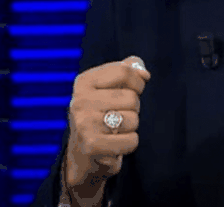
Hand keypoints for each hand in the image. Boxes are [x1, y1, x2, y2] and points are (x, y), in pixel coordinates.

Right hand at [65, 56, 150, 192]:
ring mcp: (84, 124)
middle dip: (133, 109)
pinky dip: (129, 144)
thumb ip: (128, 70)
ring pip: (133, 119)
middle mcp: (80, 101)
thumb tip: (143, 73)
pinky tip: (115, 144)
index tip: (131, 91)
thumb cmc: (103, 114)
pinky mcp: (92, 146)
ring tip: (115, 130)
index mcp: (84, 82)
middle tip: (117, 116)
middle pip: (132, 97)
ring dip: (131, 127)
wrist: (83, 154)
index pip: (124, 71)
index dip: (137, 83)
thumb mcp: (111, 87)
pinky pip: (132, 140)